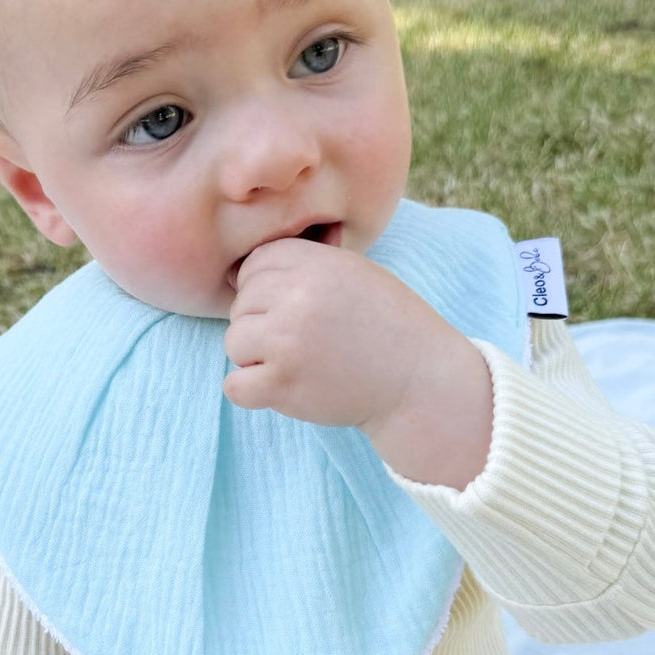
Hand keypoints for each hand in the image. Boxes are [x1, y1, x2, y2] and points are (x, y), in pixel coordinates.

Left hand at [223, 239, 492, 488]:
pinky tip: (282, 387)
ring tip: (298, 362)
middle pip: (241, 304)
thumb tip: (235, 277)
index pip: (253, 265)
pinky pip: (234, 386)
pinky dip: (251, 391)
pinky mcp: (283, 383)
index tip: (296, 309)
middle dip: (264, 323)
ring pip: (234, 342)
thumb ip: (300, 267)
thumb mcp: (350, 273)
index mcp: (313, 263)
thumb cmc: (386, 325)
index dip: (267, 289)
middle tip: (305, 341)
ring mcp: (287, 340)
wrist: (420, 380)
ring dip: (257, 357)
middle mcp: (297, 296)